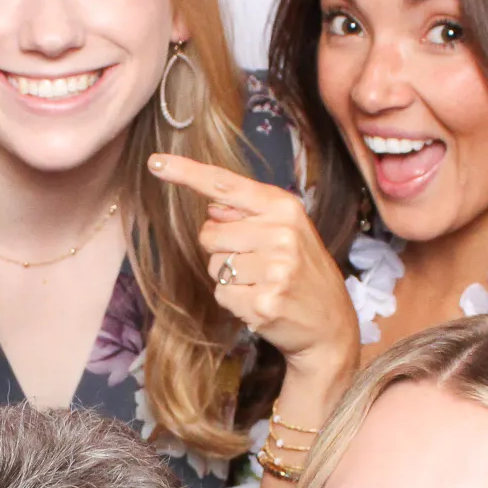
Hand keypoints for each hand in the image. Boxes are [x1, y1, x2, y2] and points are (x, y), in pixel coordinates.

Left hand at [154, 153, 359, 390]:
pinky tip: (261, 303)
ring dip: (229, 280)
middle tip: (256, 265)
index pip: (225, 184)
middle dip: (222, 252)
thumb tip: (211, 210)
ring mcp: (275, 269)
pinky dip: (234, 303)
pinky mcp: (264, 302)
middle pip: (209, 234)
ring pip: (214, 267)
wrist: (331, 324)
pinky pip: (221, 295)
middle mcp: (281, 233)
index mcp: (284, 207)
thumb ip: (250, 215)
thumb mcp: (288, 231)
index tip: (156, 163)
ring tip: (262, 285)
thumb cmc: (302, 273)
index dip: (187, 173)